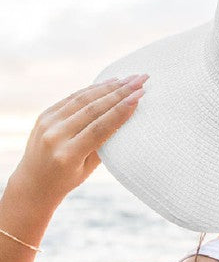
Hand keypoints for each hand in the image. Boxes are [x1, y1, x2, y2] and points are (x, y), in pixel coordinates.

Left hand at [11, 73, 148, 205]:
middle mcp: (55, 136)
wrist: (33, 183)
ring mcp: (47, 123)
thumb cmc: (66, 180)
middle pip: (93, 109)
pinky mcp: (44, 115)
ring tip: (129, 79)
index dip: (121, 111)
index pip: (100, 128)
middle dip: (120, 92)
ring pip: (83, 99)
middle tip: (141, 80)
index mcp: (68, 155)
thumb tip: (125, 116)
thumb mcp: (87, 168)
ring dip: (109, 87)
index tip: (139, 96)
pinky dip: (92, 89)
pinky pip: (72, 98)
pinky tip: (109, 83)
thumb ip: (103, 144)